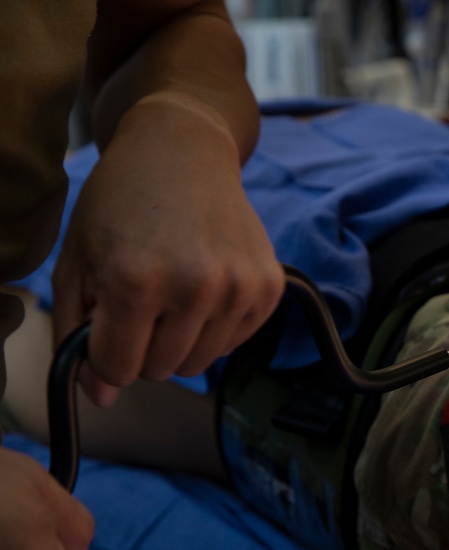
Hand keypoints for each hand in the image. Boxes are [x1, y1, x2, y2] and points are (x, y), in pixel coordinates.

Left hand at [51, 99, 283, 406]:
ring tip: (174, 290)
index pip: (118, 369)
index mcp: (137, 280)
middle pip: (161, 371)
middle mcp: (196, 286)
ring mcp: (240, 287)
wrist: (183, 151)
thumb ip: (79, 335)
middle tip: (142, 300)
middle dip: (143, 347)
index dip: (104, 352)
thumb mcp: (78, 263)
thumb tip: (103, 399)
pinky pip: (234, 343)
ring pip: (199, 363)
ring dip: (180, 339)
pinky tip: (205, 286)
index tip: (107, 322)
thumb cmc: (121, 204)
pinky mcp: (270, 287)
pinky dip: (215, 327)